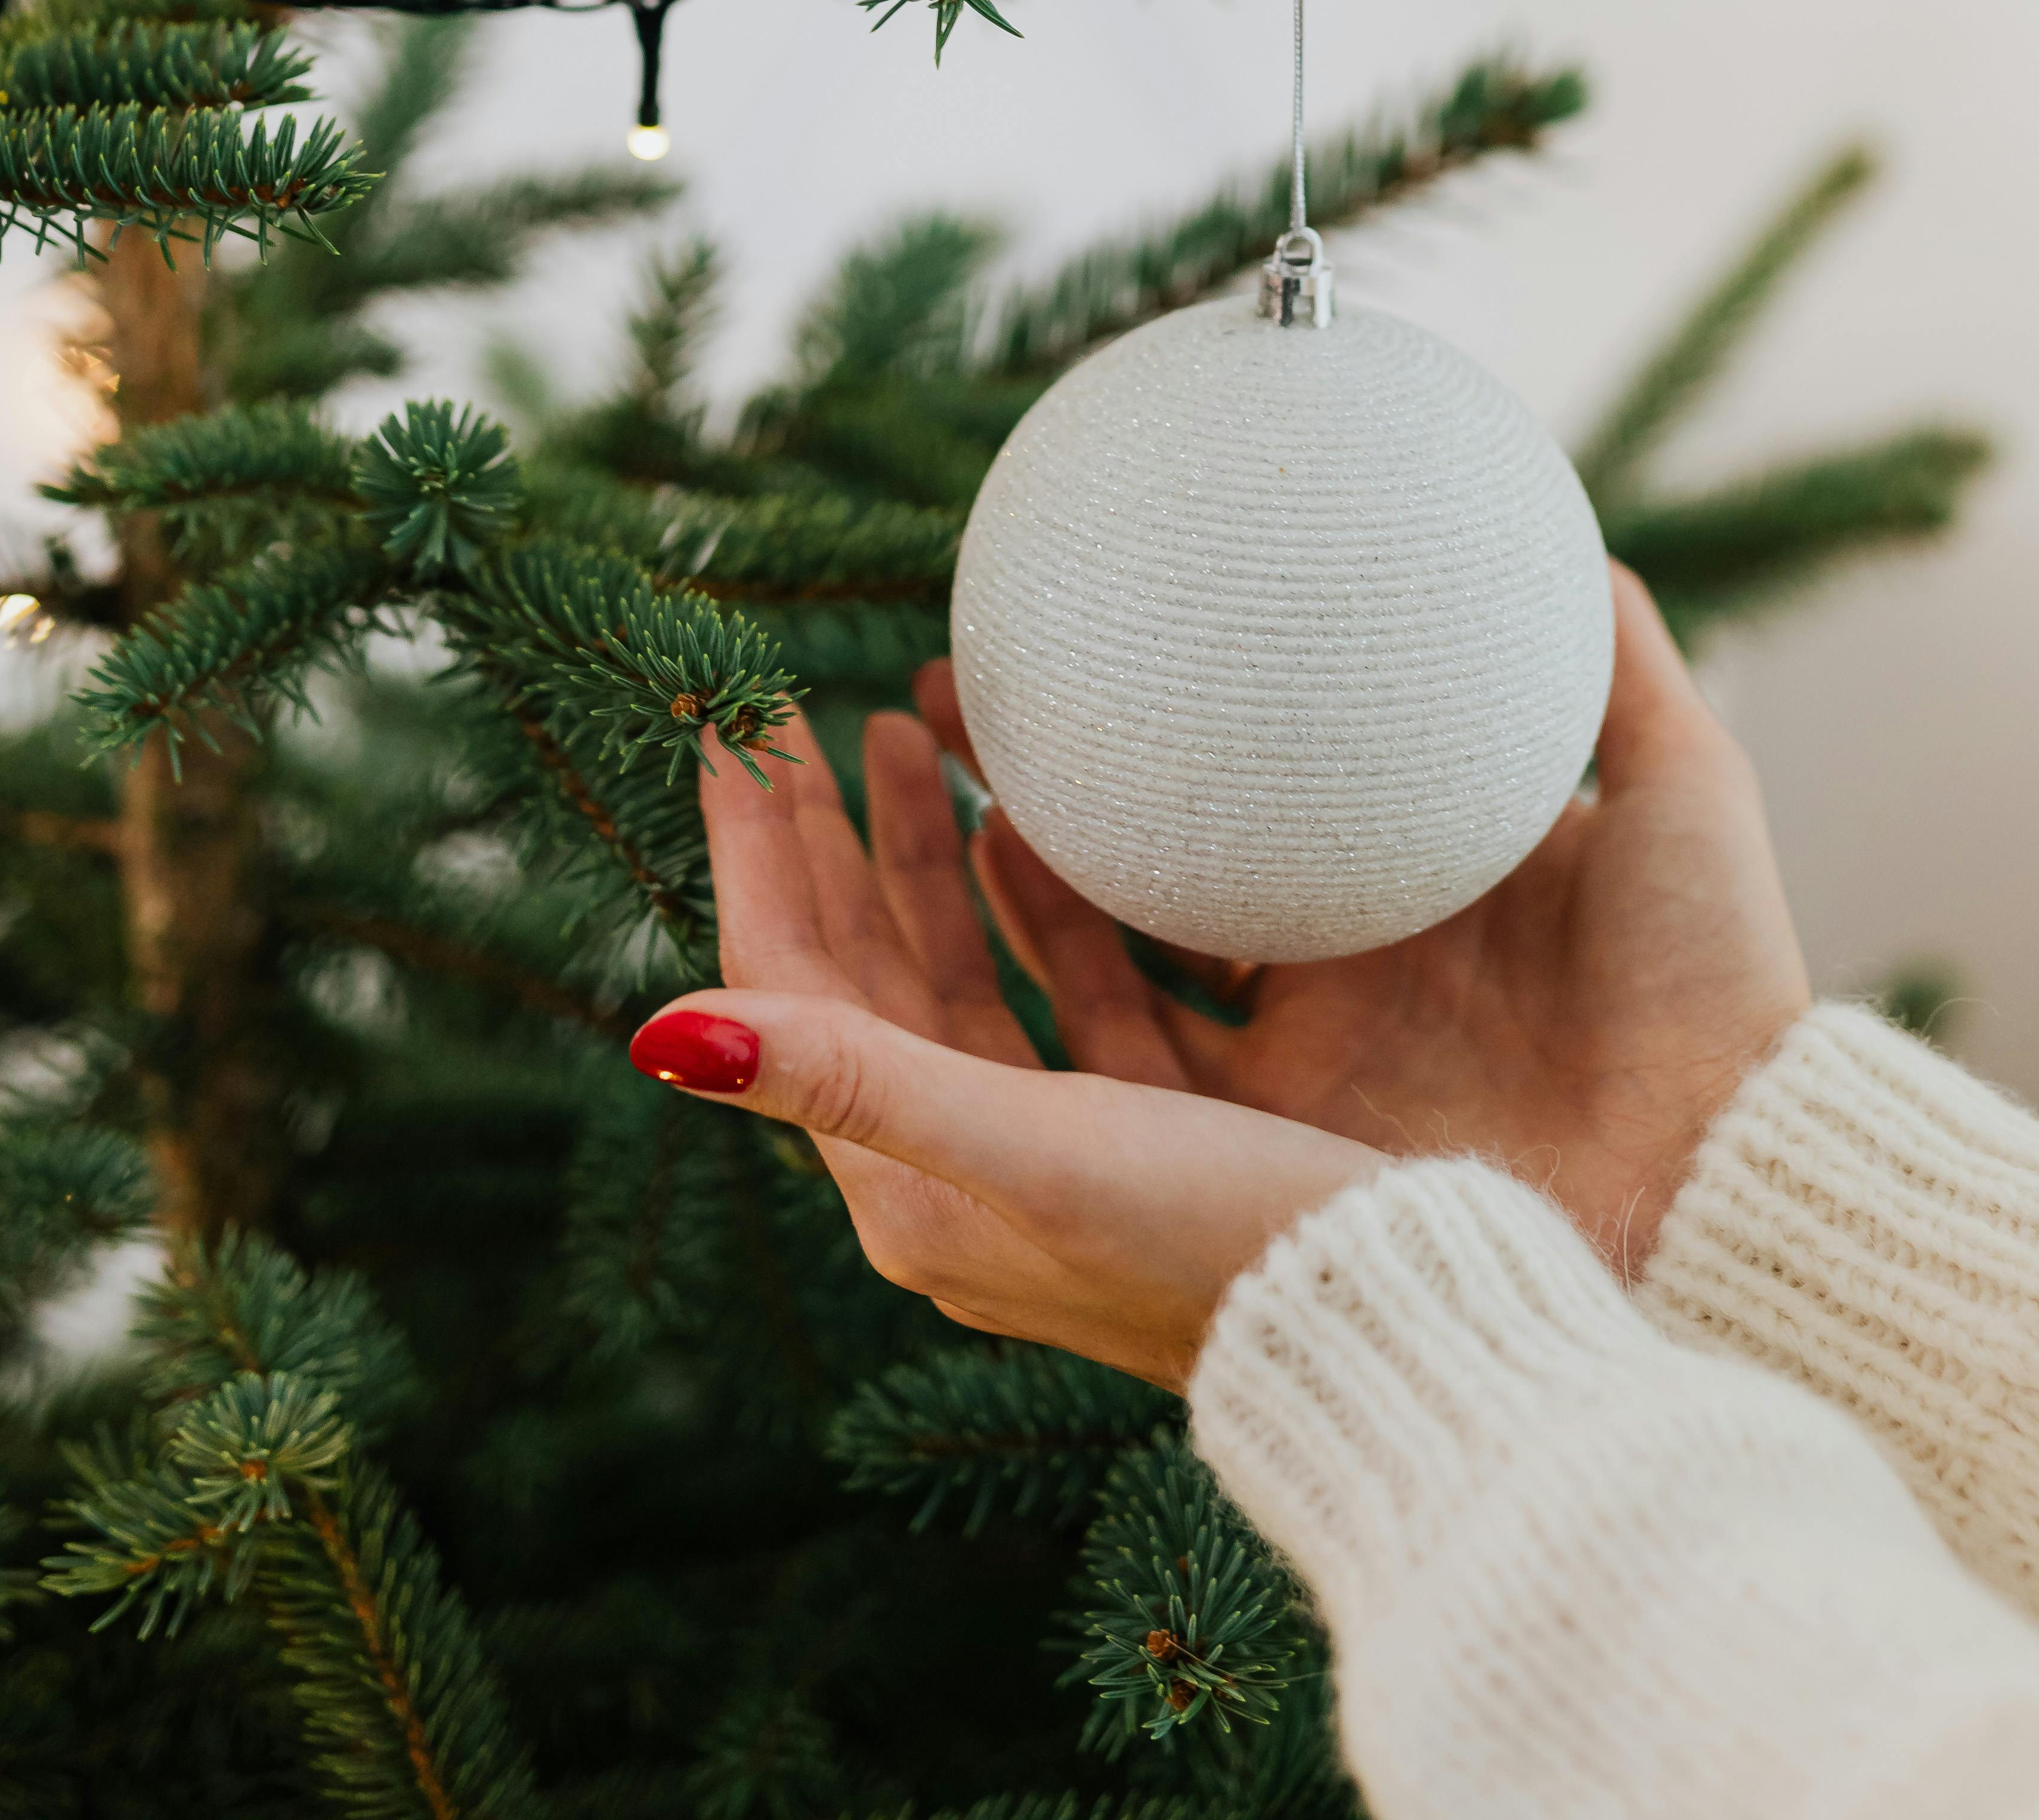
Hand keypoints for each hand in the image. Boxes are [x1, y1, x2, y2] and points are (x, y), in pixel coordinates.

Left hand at [632, 696, 1376, 1388]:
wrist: (1380, 1325)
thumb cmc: (1206, 1243)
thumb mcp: (1024, 1149)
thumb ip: (851, 1078)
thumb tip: (657, 1033)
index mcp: (904, 1189)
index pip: (785, 987)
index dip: (754, 852)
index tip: (726, 729)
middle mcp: (953, 1172)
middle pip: (852, 974)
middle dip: (817, 837)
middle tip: (785, 712)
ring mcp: (1040, 1152)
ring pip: (946, 972)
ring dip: (916, 853)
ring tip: (899, 731)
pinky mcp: (1125, 1133)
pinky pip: (1046, 991)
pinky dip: (1021, 904)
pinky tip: (1015, 826)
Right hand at [922, 561, 1806, 1271]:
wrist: (1725, 1181)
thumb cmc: (1713, 993)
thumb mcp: (1676, 789)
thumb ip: (1619, 662)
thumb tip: (1576, 533)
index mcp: (1402, 909)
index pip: (1240, 799)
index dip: (1150, 727)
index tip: (1068, 627)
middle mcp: (1328, 991)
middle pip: (1134, 873)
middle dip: (1029, 792)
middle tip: (938, 686)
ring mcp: (1289, 1076)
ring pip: (1093, 962)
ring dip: (995, 865)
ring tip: (925, 747)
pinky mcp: (1265, 1148)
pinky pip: (1121, 1045)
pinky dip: (1043, 958)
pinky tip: (985, 857)